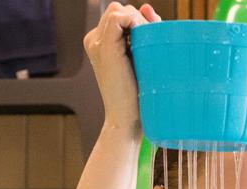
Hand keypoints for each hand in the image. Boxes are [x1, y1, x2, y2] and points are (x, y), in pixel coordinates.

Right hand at [83, 3, 160, 130]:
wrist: (128, 119)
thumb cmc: (139, 95)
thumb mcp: (143, 58)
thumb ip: (146, 31)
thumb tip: (147, 6)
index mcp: (100, 43)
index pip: (120, 16)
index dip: (138, 22)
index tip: (152, 40)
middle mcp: (94, 40)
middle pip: (119, 9)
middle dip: (139, 20)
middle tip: (150, 45)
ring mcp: (96, 42)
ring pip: (119, 10)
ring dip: (138, 21)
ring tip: (147, 47)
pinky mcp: (104, 46)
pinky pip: (119, 17)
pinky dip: (134, 21)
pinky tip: (143, 39)